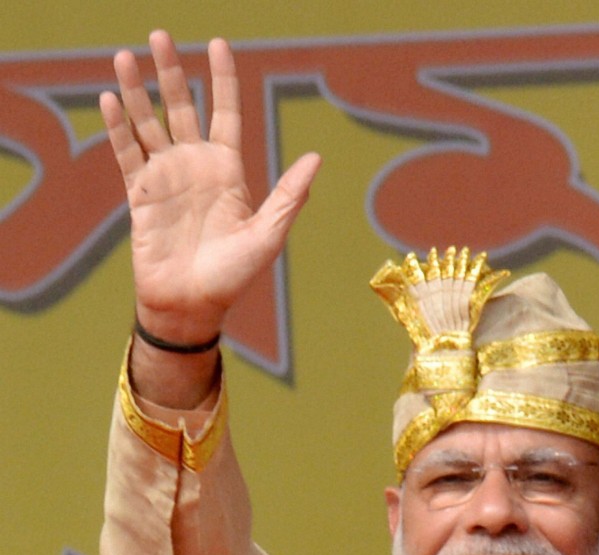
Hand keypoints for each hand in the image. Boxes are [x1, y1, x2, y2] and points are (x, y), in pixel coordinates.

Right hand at [99, 29, 321, 344]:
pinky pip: (127, 152)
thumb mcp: (267, 235)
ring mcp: (166, 177)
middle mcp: (196, 167)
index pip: (225, 112)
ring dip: (137, 90)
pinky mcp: (140, 194)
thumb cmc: (233, 276)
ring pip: (149, 123)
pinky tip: (111, 97)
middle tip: (160, 34)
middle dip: (171, 71)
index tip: (218, 43)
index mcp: (228, 172)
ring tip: (127, 55)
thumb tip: (316, 157)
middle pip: (182, 107)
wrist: (192, 304)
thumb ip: (288, 196)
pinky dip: (118, 126)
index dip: (223, 79)